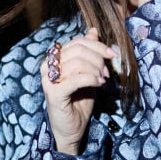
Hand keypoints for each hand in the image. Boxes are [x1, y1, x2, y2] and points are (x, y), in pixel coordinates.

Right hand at [41, 28, 117, 154]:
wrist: (71, 129)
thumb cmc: (78, 102)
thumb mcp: (88, 73)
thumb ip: (89, 53)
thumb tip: (93, 31)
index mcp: (54, 59)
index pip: (78, 42)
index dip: (98, 46)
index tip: (113, 55)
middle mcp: (47, 66)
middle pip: (77, 49)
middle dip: (98, 58)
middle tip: (107, 72)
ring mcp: (48, 80)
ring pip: (77, 62)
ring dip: (95, 69)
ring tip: (103, 80)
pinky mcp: (53, 93)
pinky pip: (75, 79)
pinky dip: (91, 79)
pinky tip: (99, 84)